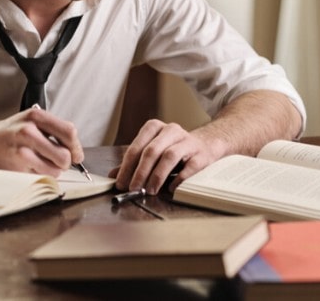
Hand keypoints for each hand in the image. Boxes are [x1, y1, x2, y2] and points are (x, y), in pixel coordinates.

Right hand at [0, 107, 82, 176]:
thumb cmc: (10, 133)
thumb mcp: (32, 121)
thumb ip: (54, 130)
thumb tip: (76, 150)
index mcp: (36, 117)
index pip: (69, 131)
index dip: (76, 147)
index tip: (76, 155)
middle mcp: (28, 131)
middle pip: (64, 154)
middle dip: (65, 162)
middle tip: (58, 161)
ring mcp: (21, 150)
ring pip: (55, 169)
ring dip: (52, 170)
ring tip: (40, 163)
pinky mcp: (16, 167)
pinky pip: (41, 177)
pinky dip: (40, 175)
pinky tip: (29, 167)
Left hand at [109, 119, 223, 194]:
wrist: (206, 144)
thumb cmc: (174, 149)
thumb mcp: (152, 151)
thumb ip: (133, 162)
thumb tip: (113, 175)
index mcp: (155, 128)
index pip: (137, 146)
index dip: (127, 166)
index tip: (121, 183)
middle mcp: (171, 130)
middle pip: (152, 151)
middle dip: (140, 172)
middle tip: (133, 188)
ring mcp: (187, 141)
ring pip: (169, 156)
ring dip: (157, 176)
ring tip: (150, 190)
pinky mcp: (201, 154)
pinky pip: (189, 167)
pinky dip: (178, 179)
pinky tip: (170, 189)